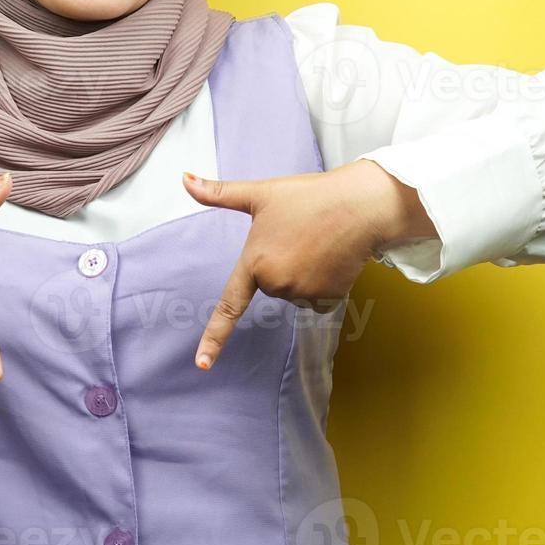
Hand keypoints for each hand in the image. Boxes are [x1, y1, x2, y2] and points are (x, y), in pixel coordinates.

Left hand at [181, 159, 434, 370]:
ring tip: (318, 243)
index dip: (214, 337)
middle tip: (298, 235)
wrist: (360, 206)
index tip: (202, 364)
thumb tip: (184, 179)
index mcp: (255, 263)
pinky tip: (332, 259)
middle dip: (281, 264)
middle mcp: (277, 284)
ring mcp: (303, 294)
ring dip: (304, 274)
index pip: (229, 306)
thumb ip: (219, 192)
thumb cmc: (309, 196)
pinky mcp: (328, 299)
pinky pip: (317, 299)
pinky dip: (323, 283)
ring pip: (295, 292)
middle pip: (271, 285)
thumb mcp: (261, 193)